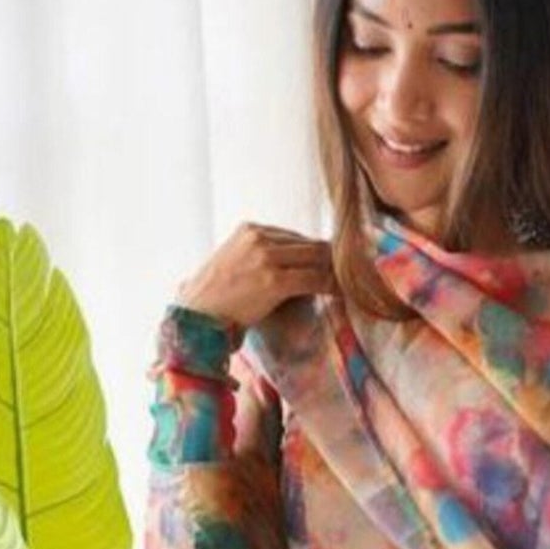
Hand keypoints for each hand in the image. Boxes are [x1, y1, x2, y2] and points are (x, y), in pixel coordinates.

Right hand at [175, 223, 336, 331]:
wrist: (195, 319)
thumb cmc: (214, 300)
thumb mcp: (235, 263)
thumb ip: (262, 256)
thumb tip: (295, 264)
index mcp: (250, 229)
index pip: (296, 236)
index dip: (316, 252)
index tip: (333, 264)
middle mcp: (258, 237)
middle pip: (310, 243)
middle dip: (332, 259)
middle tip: (353, 273)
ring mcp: (266, 257)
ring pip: (317, 257)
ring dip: (336, 272)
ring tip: (352, 284)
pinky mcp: (274, 280)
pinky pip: (314, 279)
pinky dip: (332, 286)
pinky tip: (343, 294)